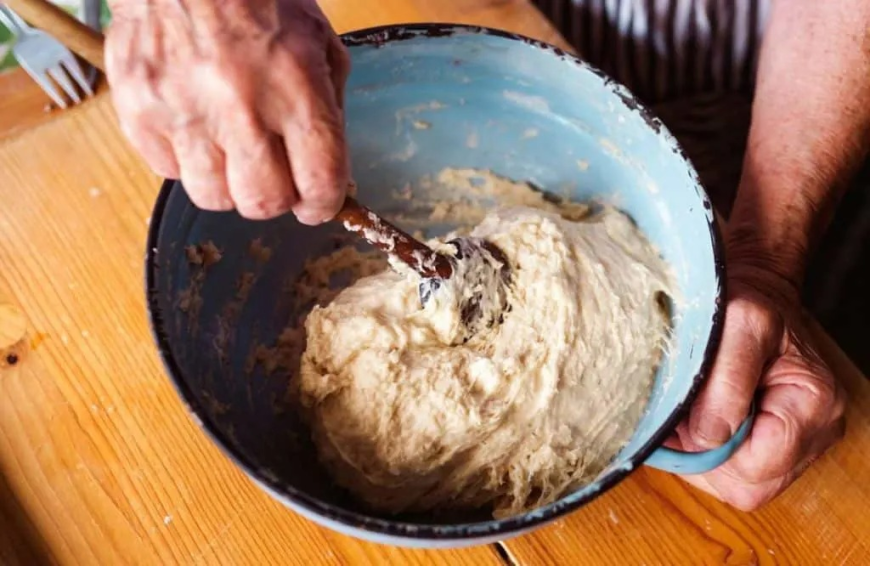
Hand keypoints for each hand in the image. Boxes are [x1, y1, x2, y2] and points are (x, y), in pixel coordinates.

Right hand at [105, 0, 349, 222]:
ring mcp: (183, 110)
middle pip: (263, 203)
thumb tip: (327, 170)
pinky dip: (187, 160)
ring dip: (230, 184)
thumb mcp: (319, 43)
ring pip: (213, 197)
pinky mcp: (140, 110)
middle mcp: (239, 105)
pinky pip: (169, 171)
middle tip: (276, 176)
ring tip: (232, 149)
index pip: (319, 181)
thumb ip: (329, 109)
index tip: (318, 203)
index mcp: (295, 87)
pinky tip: (197, 127)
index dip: (323, 204)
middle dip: (277, 198)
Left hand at [672, 259, 846, 510]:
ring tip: (692, 411)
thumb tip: (708, 438)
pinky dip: (705, 451)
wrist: (751, 289)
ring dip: (702, 454)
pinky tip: (697, 417)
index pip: (756, 468)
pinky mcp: (773, 442)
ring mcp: (797, 443)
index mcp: (814, 404)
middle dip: (704, 457)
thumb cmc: (746, 300)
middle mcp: (814, 432)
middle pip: (748, 486)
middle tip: (682, 416)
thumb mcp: (737, 322)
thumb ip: (725, 381)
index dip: (710, 450)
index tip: (683, 416)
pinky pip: (733, 471)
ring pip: (737, 483)